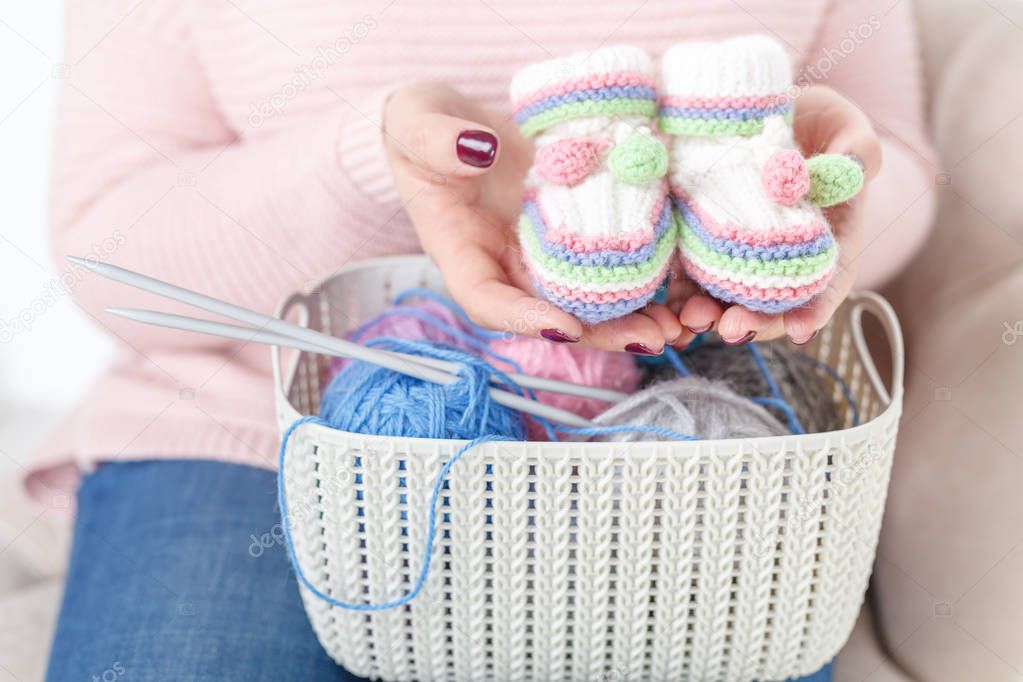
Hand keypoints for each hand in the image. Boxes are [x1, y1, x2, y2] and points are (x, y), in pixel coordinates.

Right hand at [382, 83, 681, 352]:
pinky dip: (648, 279)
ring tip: (678, 325)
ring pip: (589, 300)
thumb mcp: (416, 126)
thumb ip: (435, 141)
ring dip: (634, 316)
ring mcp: (544, 255)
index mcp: (463, 255)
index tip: (563, 327)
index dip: (524, 319)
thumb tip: (477, 148)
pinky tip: (685, 287)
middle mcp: (508, 267)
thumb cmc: (423, 131)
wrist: (452, 126)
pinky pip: (610, 263)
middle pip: (552, 314)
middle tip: (648, 337)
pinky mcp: (576, 233)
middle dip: (601, 331)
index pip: (487, 301)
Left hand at [673, 84, 881, 345]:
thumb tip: (854, 168)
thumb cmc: (815, 120)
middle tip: (731, 329)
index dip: (816, 309)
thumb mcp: (843, 124)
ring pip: (726, 298)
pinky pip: (688, 277)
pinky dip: (677, 296)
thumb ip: (857, 148)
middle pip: (771, 303)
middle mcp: (781, 258)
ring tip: (690, 321)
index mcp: (826, 239)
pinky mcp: (699, 243)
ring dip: (709, 316)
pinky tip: (664, 308)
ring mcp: (738, 255)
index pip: (826, 283)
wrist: (759, 110)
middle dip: (753, 322)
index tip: (802, 331)